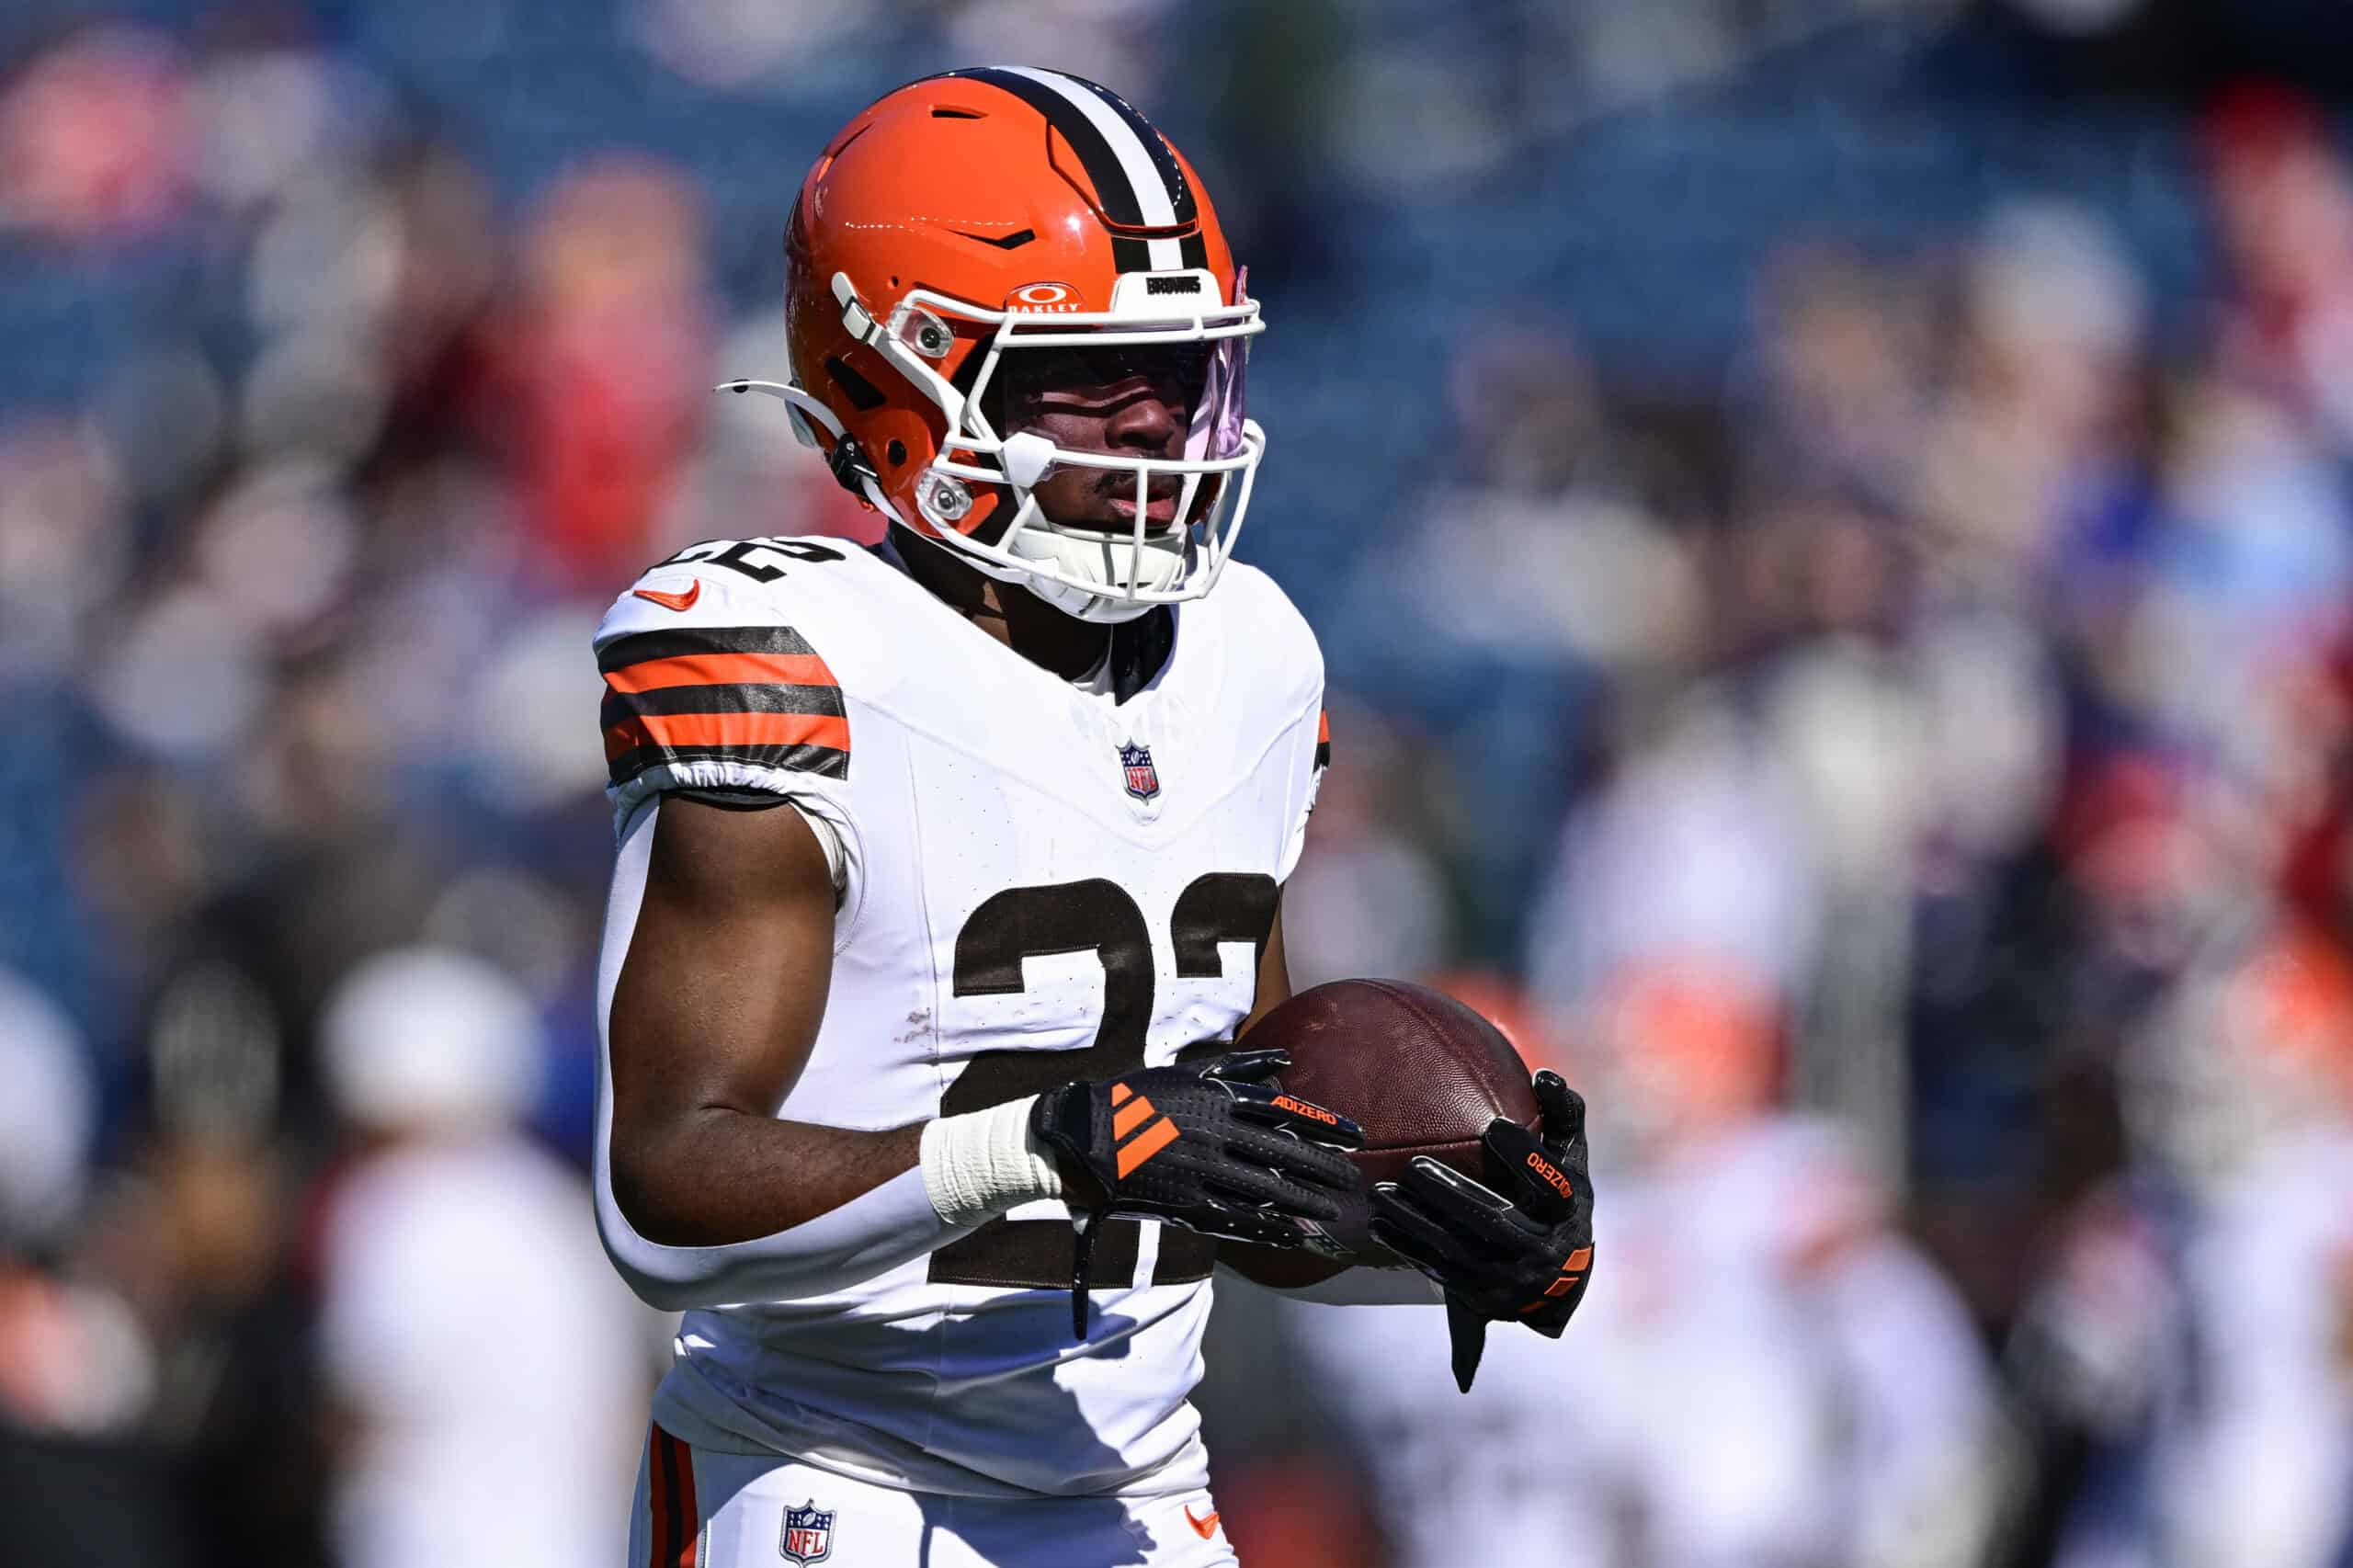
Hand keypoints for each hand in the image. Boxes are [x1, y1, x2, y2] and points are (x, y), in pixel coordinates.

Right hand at [1031, 1049, 1363, 1335]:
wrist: (1085, 1135)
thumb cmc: (1137, 1098)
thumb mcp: (1186, 1072)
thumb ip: (1237, 1065)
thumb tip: (1284, 1059)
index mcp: (1218, 1099)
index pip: (1285, 1111)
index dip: (1323, 1123)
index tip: (1354, 1134)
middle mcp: (1216, 1134)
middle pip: (1283, 1153)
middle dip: (1323, 1167)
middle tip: (1352, 1178)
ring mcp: (1202, 1170)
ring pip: (1265, 1189)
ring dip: (1303, 1200)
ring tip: (1333, 1209)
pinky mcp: (1185, 1202)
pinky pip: (1235, 1218)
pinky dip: (1267, 1227)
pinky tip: (1293, 1233)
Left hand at [1367, 1070, 1592, 1391]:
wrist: (1559, 1281)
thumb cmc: (1558, 1201)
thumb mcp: (1571, 1163)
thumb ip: (1563, 1118)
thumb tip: (1546, 1076)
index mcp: (1566, 1210)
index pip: (1553, 1185)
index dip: (1526, 1157)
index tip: (1495, 1125)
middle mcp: (1541, 1247)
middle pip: (1495, 1221)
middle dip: (1452, 1195)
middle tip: (1414, 1166)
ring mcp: (1510, 1277)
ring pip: (1458, 1249)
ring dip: (1415, 1221)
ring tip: (1380, 1193)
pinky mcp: (1482, 1295)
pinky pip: (1438, 1270)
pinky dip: (1406, 1247)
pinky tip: (1377, 1223)